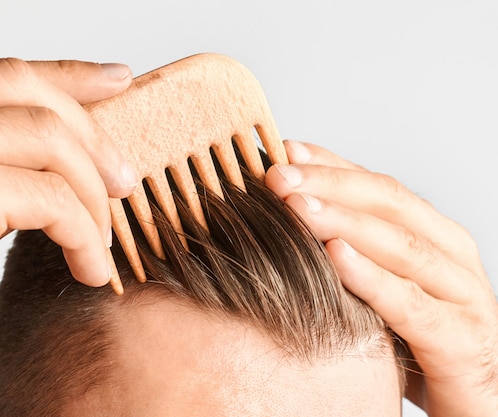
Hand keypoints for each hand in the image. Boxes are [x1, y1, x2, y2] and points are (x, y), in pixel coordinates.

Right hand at [0, 59, 136, 396]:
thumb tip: (43, 167)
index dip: (66, 74)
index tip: (114, 80)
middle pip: (29, 94)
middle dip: (92, 135)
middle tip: (121, 179)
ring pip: (51, 142)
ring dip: (91, 195)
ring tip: (101, 239)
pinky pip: (54, 198)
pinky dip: (85, 235)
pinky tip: (88, 267)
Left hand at [265, 140, 497, 416]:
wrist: (472, 395)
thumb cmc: (414, 335)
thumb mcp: (378, 282)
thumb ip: (347, 247)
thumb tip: (285, 213)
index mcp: (430, 232)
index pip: (375, 184)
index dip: (328, 164)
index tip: (283, 150)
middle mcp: (449, 252)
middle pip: (387, 202)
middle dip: (328, 184)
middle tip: (278, 175)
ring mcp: (462, 294)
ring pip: (400, 244)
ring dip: (343, 221)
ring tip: (296, 207)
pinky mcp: (462, 340)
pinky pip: (411, 304)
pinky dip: (372, 278)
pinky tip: (335, 258)